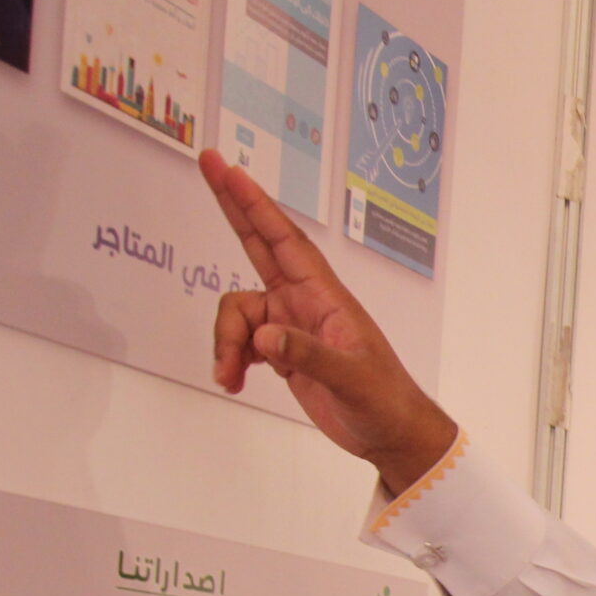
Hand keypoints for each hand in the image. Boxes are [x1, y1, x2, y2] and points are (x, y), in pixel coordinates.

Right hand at [196, 149, 456, 495]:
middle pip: (257, 243)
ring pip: (237, 313)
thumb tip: (266, 337)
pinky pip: (241, 341)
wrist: (389, 433)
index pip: (283, 239)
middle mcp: (304, 301)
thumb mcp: (350, 379)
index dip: (254, 204)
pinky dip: (230, 359)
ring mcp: (291, 323)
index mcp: (325, 296)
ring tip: (230, 376)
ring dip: (225, 342)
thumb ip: (308, 356)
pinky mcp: (282, 350)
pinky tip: (234, 381)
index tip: (230, 170)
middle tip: (207, 162)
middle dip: (231, 206)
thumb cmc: (383, 401)